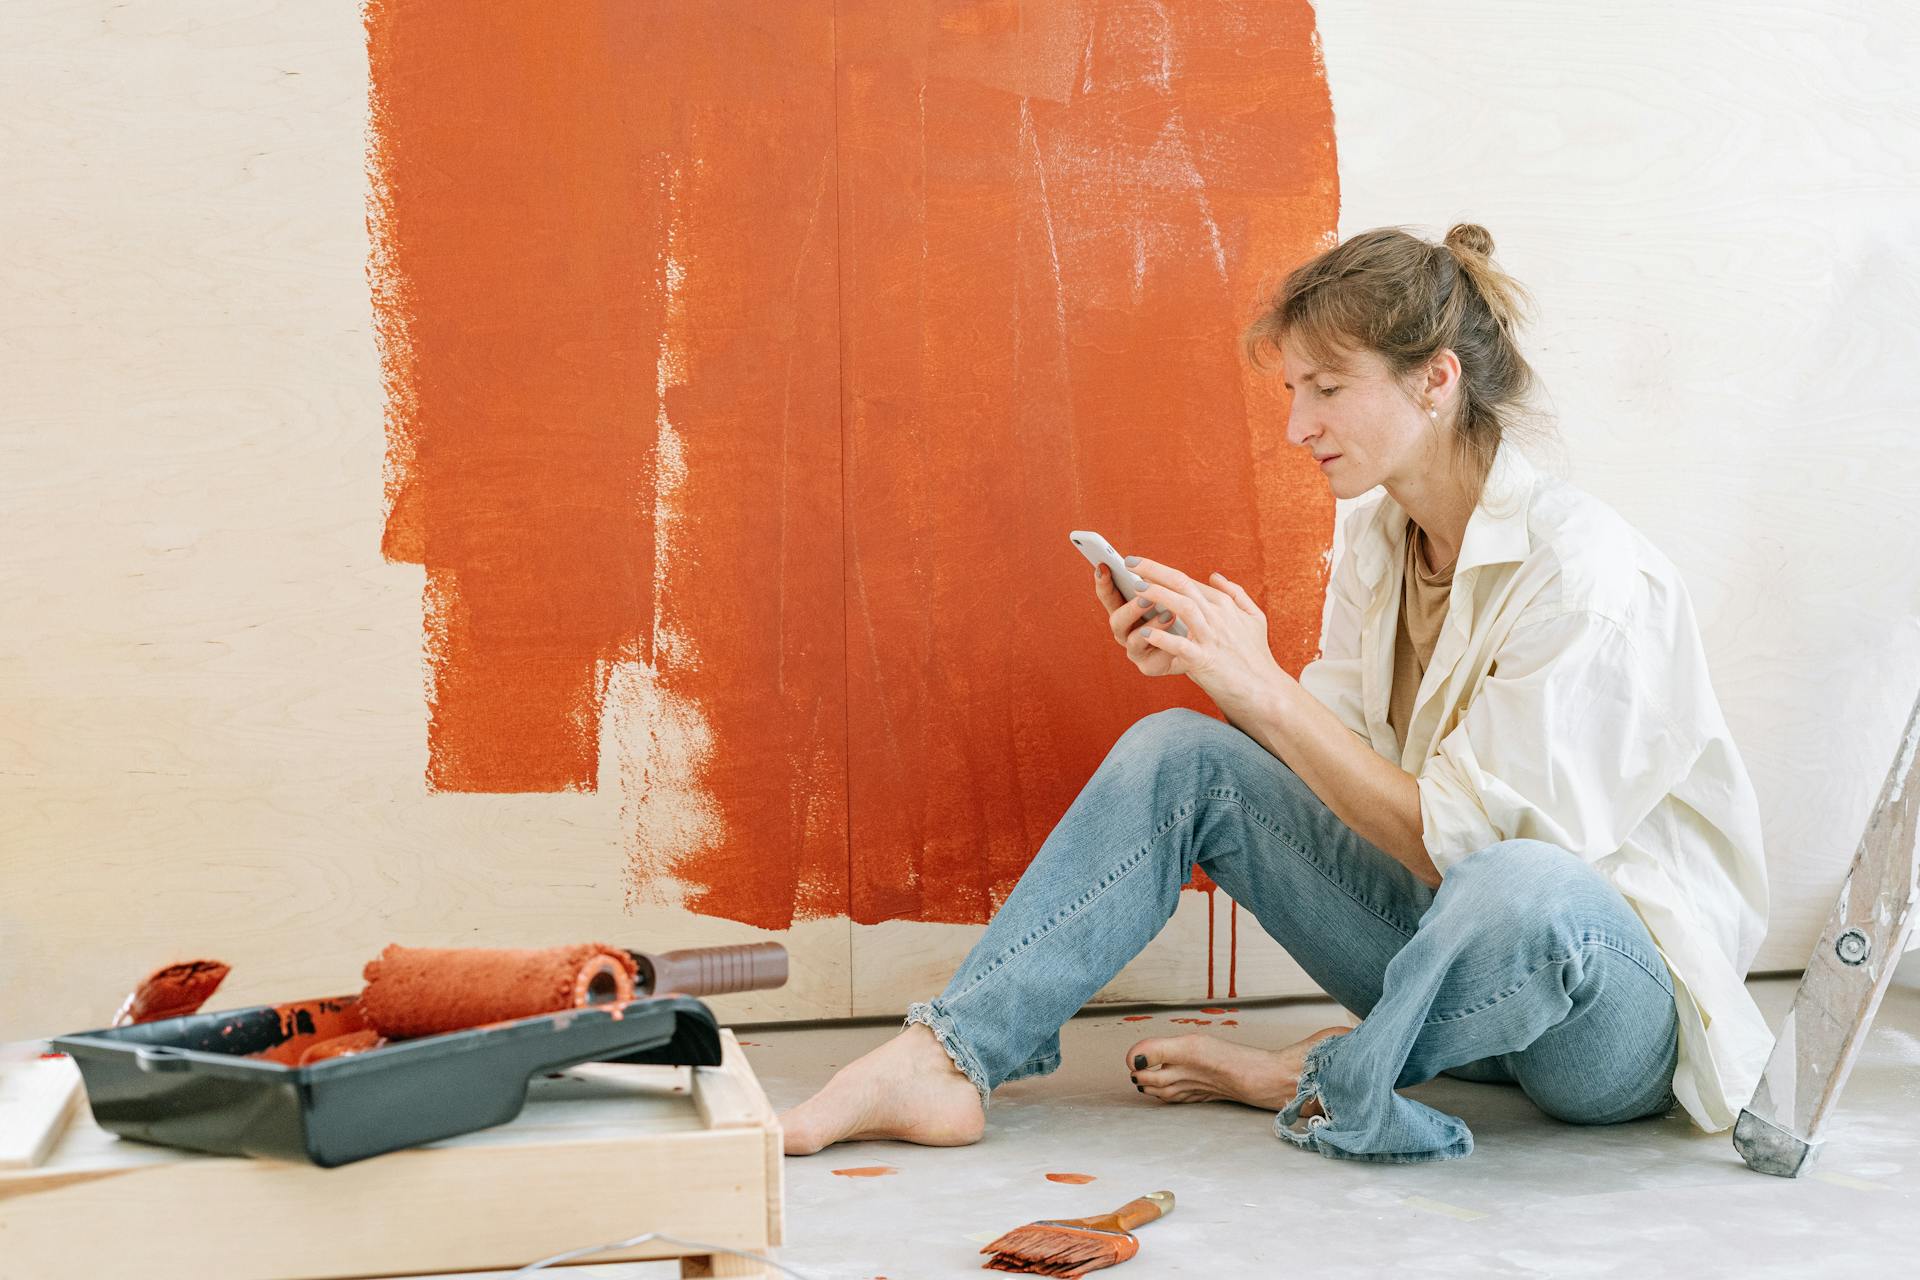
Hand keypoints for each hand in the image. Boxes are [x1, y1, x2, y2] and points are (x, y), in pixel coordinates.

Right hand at [1095, 563, 1183, 676]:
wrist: (1197, 649)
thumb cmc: (1178, 618)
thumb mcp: (1169, 598)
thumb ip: (1156, 584)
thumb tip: (1143, 566)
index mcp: (1126, 611)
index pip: (1109, 596)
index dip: (1104, 583)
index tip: (1104, 566)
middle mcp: (1126, 632)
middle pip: (1116, 621)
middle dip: (1130, 608)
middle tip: (1145, 596)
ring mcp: (1136, 650)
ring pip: (1134, 640)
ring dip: (1151, 626)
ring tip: (1170, 615)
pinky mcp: (1151, 666)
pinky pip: (1155, 658)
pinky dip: (1166, 646)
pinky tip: (1179, 637)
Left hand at [1120, 557, 1285, 719]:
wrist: (1264, 690)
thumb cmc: (1256, 656)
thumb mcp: (1254, 618)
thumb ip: (1236, 594)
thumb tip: (1215, 576)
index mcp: (1224, 605)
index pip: (1189, 581)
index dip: (1162, 571)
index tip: (1141, 565)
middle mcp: (1218, 616)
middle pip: (1183, 585)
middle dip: (1155, 571)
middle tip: (1130, 562)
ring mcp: (1211, 637)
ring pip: (1184, 607)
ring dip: (1158, 595)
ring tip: (1135, 589)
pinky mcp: (1205, 660)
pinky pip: (1181, 646)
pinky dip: (1163, 638)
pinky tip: (1144, 633)